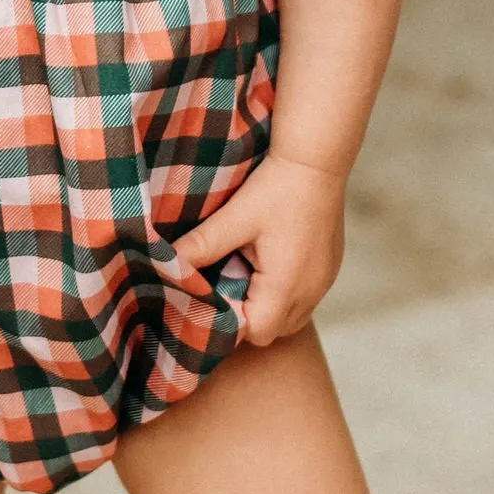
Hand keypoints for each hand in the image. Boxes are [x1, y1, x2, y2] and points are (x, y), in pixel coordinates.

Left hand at [173, 153, 347, 346]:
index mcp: (285, 286)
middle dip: (247, 316)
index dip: (231, 322)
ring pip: (290, 318)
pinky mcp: (329, 270)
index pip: (255, 333)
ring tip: (247, 272)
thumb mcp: (234, 218)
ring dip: (267, 306)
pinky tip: (270, 262)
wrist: (317, 160)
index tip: (213, 296)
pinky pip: (304, 298)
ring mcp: (324, 283)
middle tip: (226, 282)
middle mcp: (310, 292)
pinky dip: (284, 292)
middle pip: (273, 331)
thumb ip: (201, 245)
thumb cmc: (277, 188)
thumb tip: (165, 263)